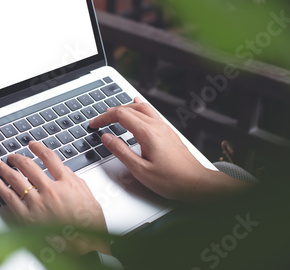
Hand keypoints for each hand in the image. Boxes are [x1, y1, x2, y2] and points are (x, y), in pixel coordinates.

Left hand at [0, 141, 109, 254]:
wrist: (87, 245)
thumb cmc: (89, 223)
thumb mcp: (87, 193)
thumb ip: (72, 178)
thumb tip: (61, 168)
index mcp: (66, 182)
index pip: (49, 158)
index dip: (38, 148)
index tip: (32, 145)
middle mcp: (50, 190)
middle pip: (29, 166)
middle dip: (18, 158)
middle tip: (12, 156)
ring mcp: (37, 204)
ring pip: (15, 179)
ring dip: (4, 169)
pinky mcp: (27, 218)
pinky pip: (8, 198)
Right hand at [89, 98, 252, 205]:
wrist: (196, 183)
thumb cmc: (172, 180)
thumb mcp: (140, 170)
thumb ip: (121, 152)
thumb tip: (106, 138)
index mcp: (148, 133)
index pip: (120, 115)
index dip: (104, 118)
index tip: (94, 124)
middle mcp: (157, 126)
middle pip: (129, 108)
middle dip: (111, 112)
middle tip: (99, 121)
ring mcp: (164, 127)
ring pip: (141, 107)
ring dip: (125, 108)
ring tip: (113, 112)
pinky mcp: (168, 132)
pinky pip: (151, 112)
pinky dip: (139, 107)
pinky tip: (138, 106)